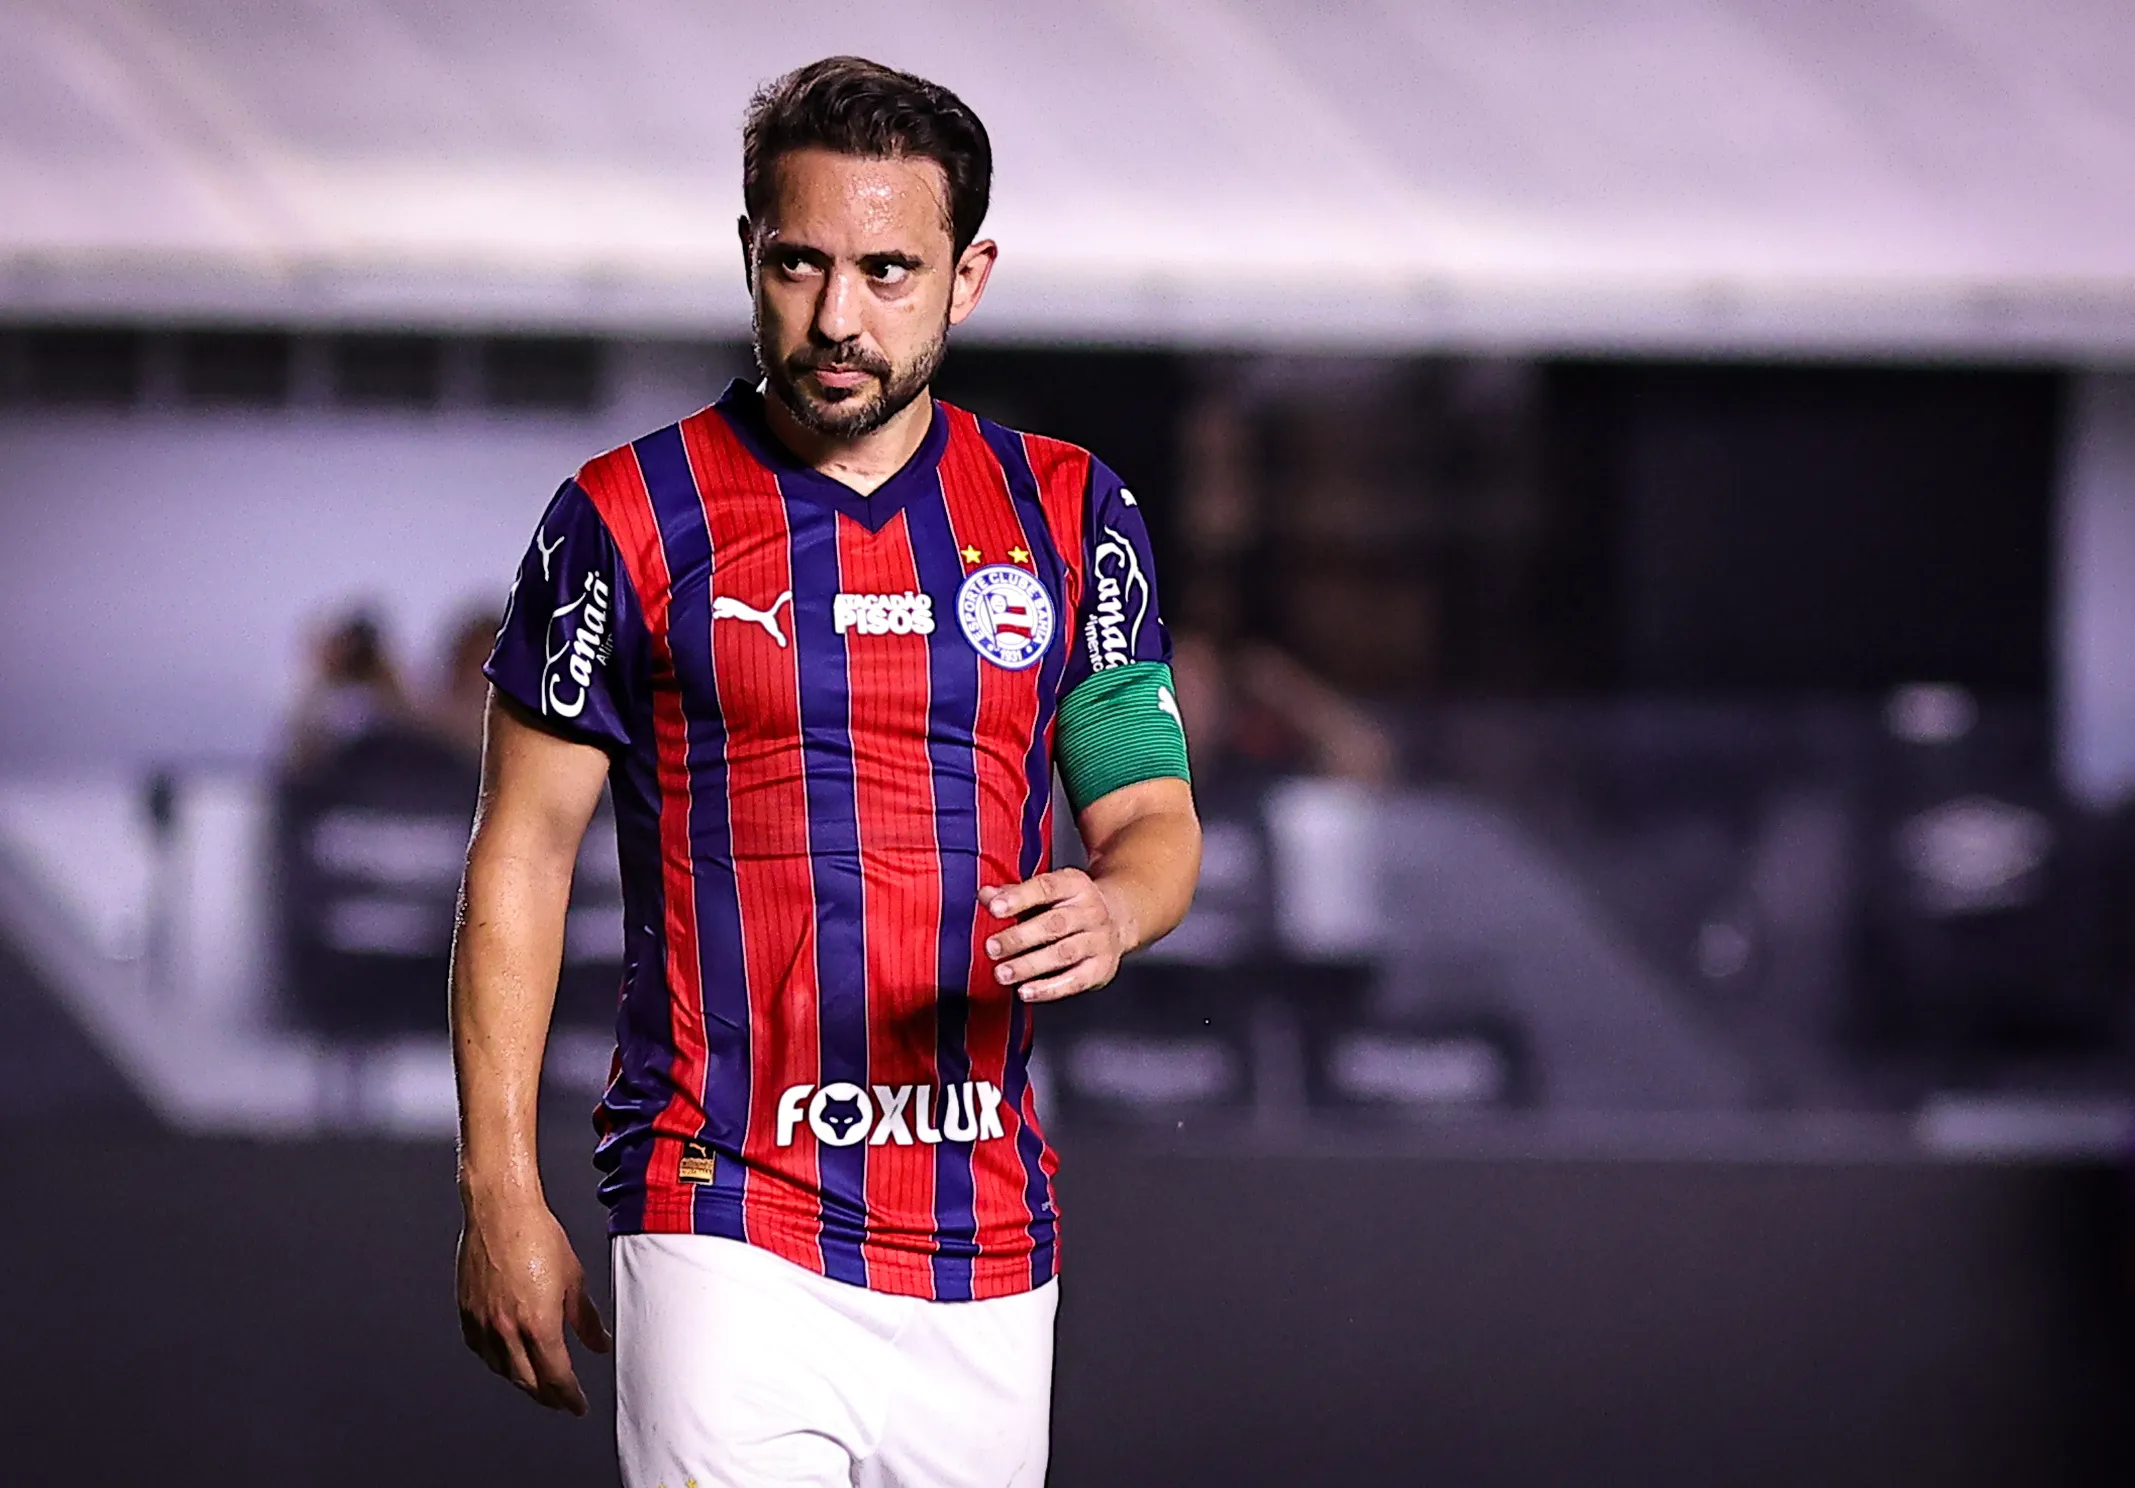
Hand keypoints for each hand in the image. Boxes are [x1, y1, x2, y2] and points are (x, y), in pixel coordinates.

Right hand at [456, 1191, 610, 1413]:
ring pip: (502, 1369)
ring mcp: (484, 1322)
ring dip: (522, 1381)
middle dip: (547, 1395)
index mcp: (538, 1323)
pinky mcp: (467, 1311)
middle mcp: (507, 1328)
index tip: (576, 1405)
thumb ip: (586, 1319)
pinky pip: (481, 1350)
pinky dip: (496, 1362)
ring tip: (537, 1383)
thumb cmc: (536, 1235)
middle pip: (528, 1380)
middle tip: (560, 1400)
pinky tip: (504, 1360)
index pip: (556, 1376)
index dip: (568, 1396)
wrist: (501, 1210)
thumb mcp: (574, 1278)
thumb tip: (598, 1342)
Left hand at [981, 868, 1134, 1002]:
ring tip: (1003, 973)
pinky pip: (1075, 980)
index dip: (1019, 898)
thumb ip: (1014, 893)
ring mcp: (1099, 940)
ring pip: (1063, 954)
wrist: (1118, 919)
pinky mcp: (1101, 968)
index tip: (995, 908)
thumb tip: (986, 895)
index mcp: (1075, 885)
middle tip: (992, 948)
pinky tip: (1027, 991)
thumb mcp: (1048, 892)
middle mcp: (1091, 911)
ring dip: (1030, 966)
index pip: (1046, 888)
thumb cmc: (1071, 906)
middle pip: (1054, 924)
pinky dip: (1049, 988)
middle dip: (1020, 938)